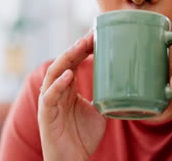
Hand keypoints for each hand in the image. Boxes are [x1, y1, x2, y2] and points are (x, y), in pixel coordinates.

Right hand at [38, 31, 105, 160]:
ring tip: (80, 46)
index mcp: (68, 88)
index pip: (73, 62)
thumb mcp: (99, 110)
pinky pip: (49, 97)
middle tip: (92, 35)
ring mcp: (50, 102)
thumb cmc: (82, 137)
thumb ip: (106, 95)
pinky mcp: (46, 116)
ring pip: (54, 74)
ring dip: (67, 59)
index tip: (97, 34)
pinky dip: (58, 85)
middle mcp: (57, 91)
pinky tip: (69, 75)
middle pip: (64, 63)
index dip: (83, 48)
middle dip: (76, 47)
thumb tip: (126, 81)